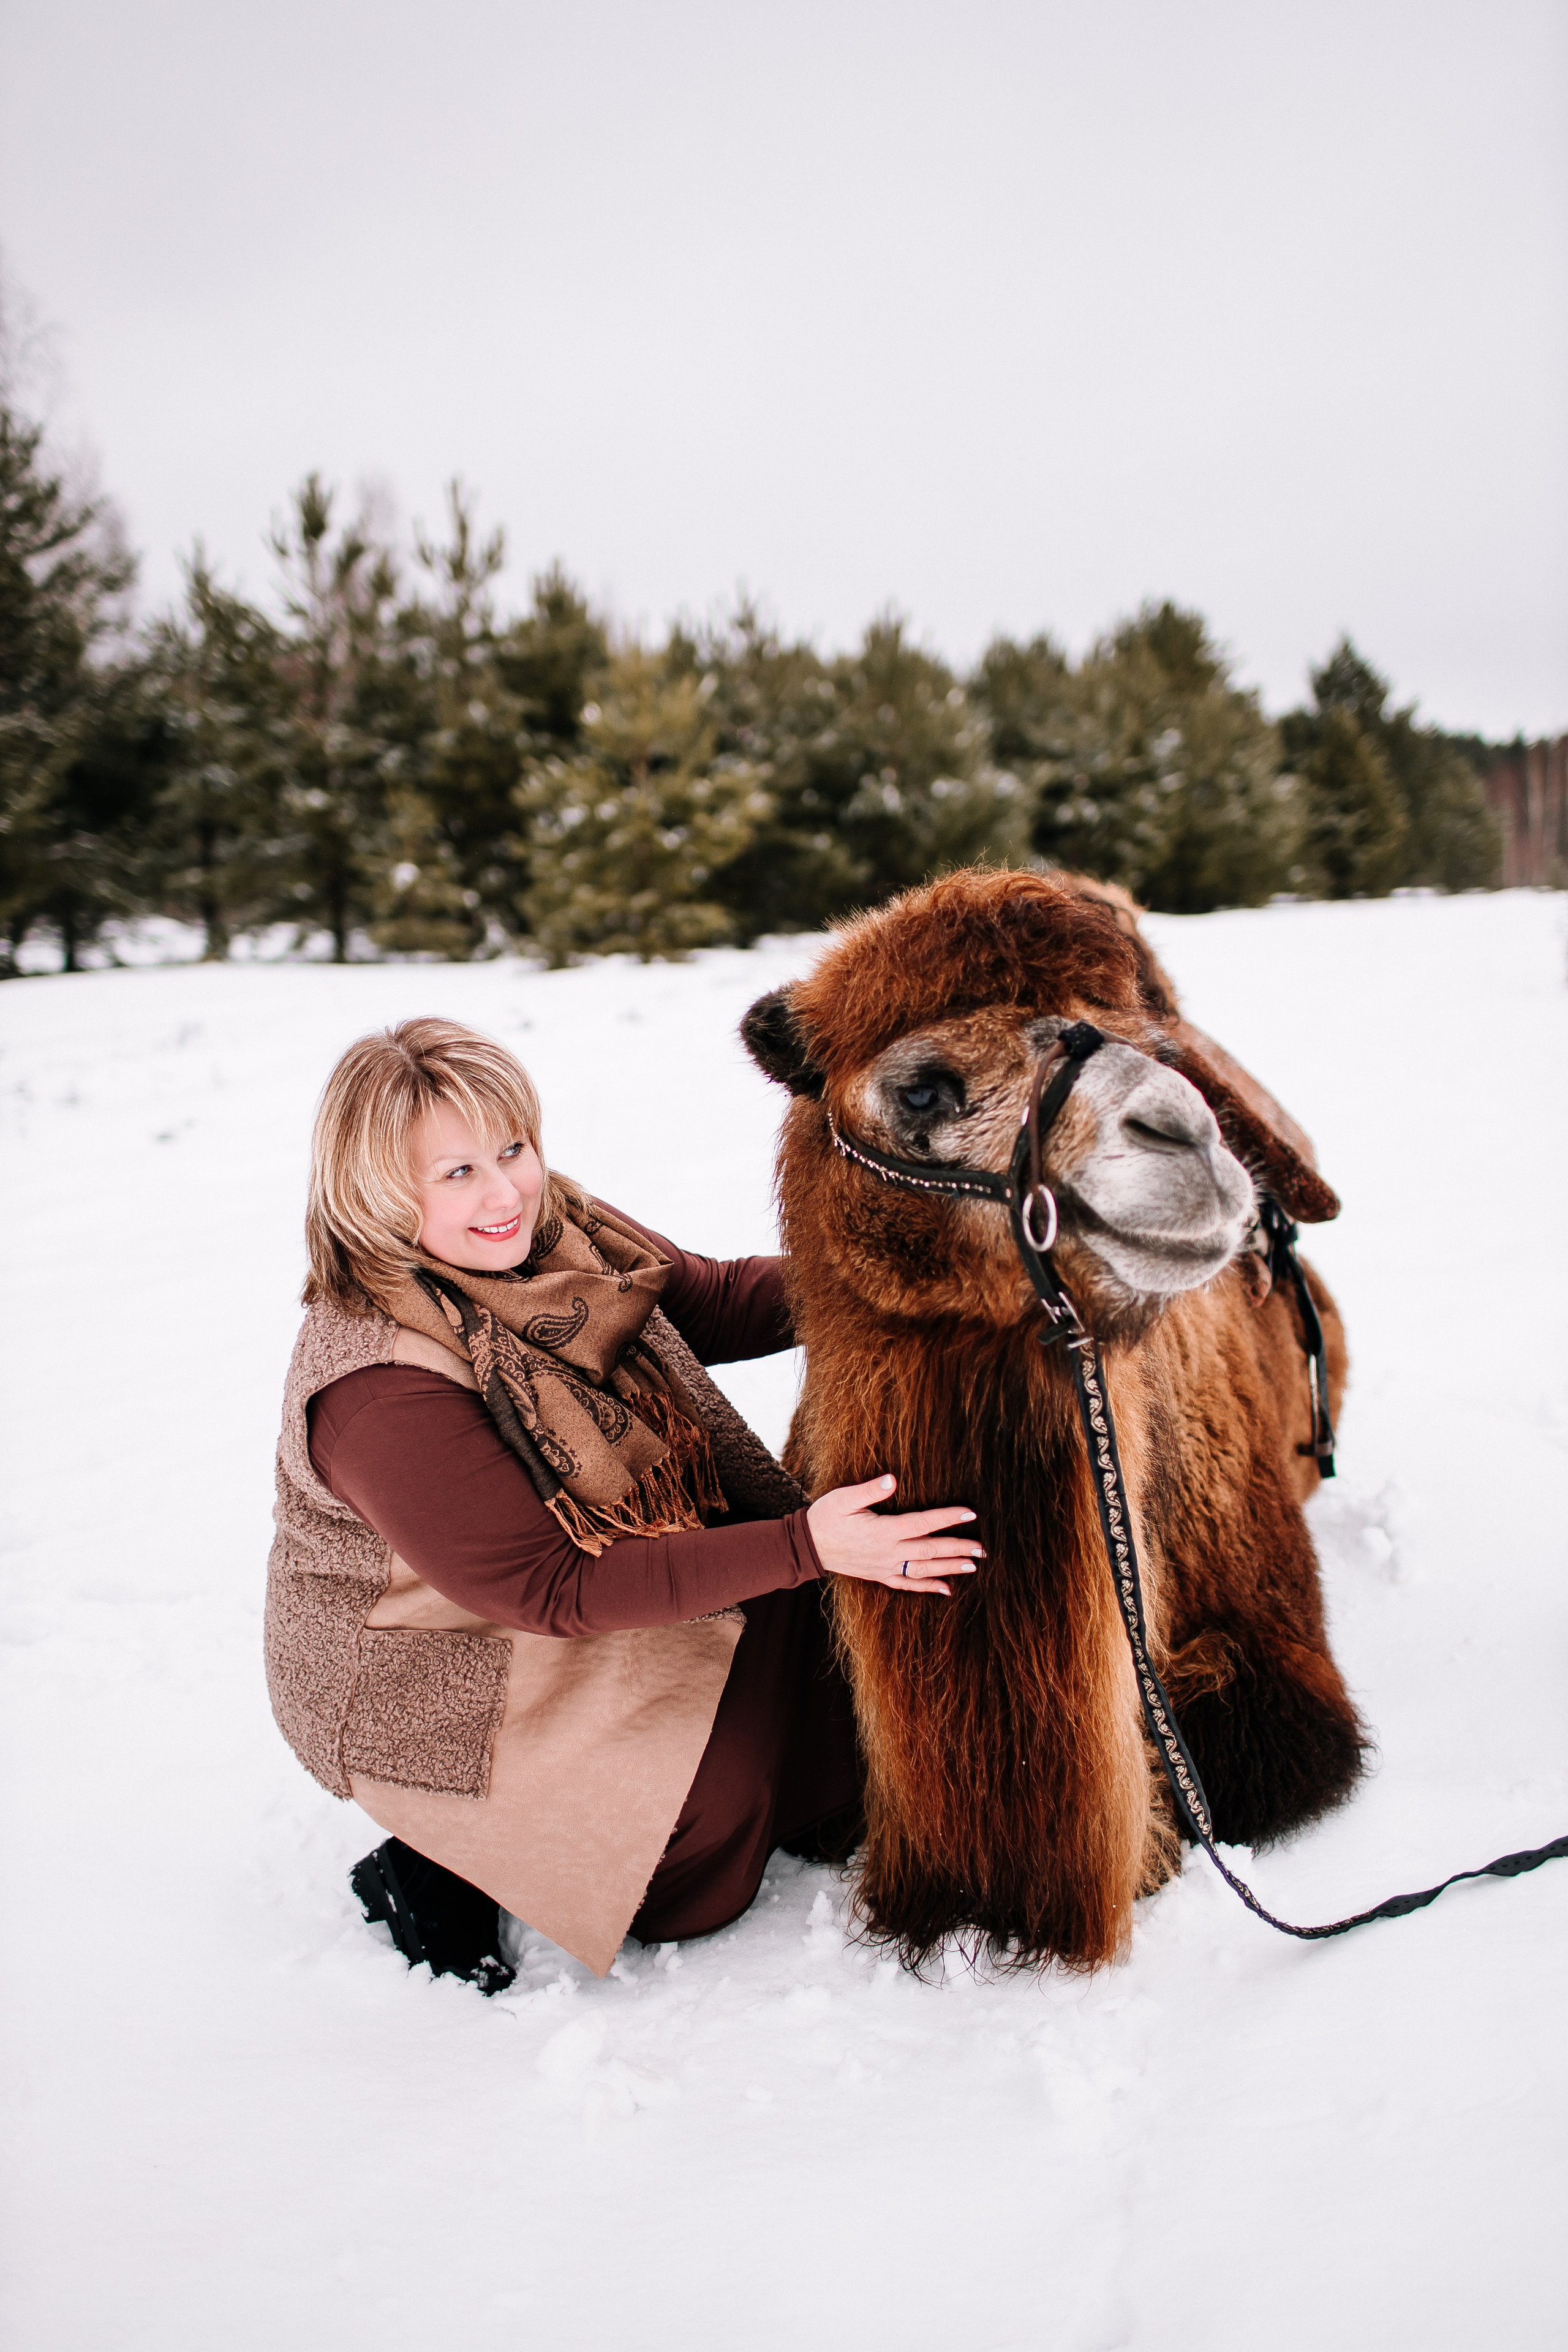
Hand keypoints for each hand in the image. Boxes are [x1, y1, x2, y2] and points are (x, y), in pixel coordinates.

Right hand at [806, 1474, 982, 1596]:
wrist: (808, 1546)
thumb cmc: (826, 1517)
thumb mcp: (844, 1498)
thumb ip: (870, 1490)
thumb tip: (893, 1478)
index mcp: (883, 1531)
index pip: (923, 1523)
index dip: (948, 1518)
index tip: (970, 1513)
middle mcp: (889, 1552)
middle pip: (930, 1550)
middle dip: (958, 1548)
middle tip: (982, 1548)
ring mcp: (886, 1567)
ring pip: (924, 1569)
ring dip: (950, 1567)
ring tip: (973, 1565)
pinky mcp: (880, 1575)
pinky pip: (908, 1585)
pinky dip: (928, 1587)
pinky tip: (946, 1589)